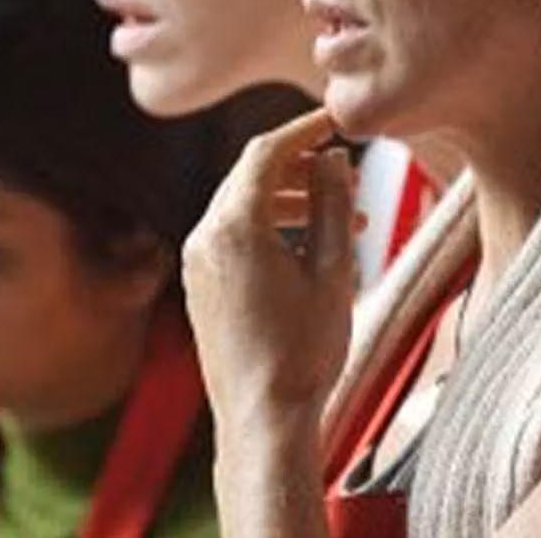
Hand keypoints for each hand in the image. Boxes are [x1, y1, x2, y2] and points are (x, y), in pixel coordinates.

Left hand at [182, 110, 356, 425]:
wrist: (263, 419)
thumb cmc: (304, 351)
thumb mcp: (332, 271)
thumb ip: (331, 206)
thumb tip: (330, 159)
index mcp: (234, 227)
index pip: (267, 152)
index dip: (304, 129)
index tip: (336, 120)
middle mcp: (203, 237)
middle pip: (249, 175)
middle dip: (298, 165)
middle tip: (344, 166)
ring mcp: (195, 263)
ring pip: (241, 206)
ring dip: (287, 200)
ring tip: (341, 216)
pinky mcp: (198, 287)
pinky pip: (231, 236)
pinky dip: (268, 228)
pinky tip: (307, 247)